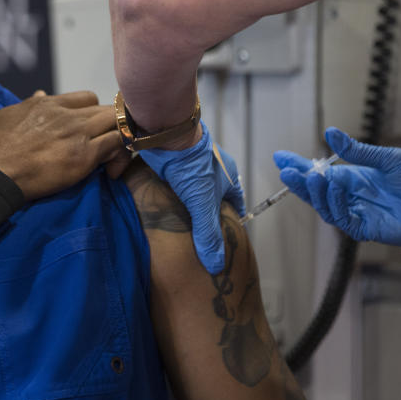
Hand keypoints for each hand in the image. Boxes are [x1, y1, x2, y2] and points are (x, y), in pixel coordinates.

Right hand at [0, 91, 129, 200]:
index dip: (92, 112)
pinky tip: (112, 167)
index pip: (86, 98)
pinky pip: (117, 144)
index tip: (90, 128)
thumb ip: (27, 105)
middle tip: (108, 144)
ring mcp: (78, 133)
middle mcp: (67, 114)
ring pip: (117, 122)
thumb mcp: (7, 116)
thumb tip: (40, 94)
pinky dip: (120, 153)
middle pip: (106, 109)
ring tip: (114, 155)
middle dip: (111, 125)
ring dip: (120, 136)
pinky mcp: (85, 155)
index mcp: (47, 103)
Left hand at [138, 121, 245, 273]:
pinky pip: (175, 185)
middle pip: (214, 198)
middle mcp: (212, 170)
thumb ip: (208, 234)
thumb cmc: (191, 165)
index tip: (227, 238)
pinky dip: (172, 197)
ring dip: (187, 206)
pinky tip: (164, 210)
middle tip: (201, 237)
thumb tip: (216, 266)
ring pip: (193, 191)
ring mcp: (191, 166)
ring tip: (181, 228)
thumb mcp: (202, 204)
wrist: (166, 134)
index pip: (236, 204)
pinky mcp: (172, 164)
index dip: (232, 221)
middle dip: (208, 216)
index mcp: (228, 176)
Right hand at [274, 127, 400, 255]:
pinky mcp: (368, 228)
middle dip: (300, 181)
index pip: (323, 171)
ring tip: (308, 177)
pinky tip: (332, 188)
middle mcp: (355, 195)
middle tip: (286, 170)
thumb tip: (331, 134)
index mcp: (359, 177)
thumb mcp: (390, 159)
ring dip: (314, 192)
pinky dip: (334, 204)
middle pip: (318, 190)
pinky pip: (342, 218)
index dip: (301, 166)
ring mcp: (360, 212)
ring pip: (326, 205)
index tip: (280, 157)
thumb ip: (359, 151)